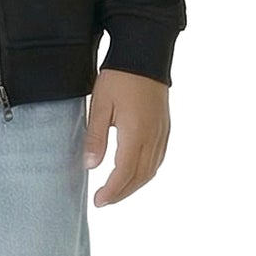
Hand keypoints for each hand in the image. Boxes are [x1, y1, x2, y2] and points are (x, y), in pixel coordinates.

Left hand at [84, 68, 170, 205]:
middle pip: (140, 176)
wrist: (145, 54)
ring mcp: (162, 133)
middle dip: (122, 193)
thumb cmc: (119, 77)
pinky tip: (135, 173)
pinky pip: (158, 158)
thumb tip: (90, 166)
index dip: (111, 191)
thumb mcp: (100, 105)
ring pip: (151, 170)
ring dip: (135, 185)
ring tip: (117, 191)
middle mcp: (153, 137)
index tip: (98, 201)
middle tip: (104, 201)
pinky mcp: (165, 127)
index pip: (124, 173)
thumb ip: (96, 137)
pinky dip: (146, 172)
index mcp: (136, 134)